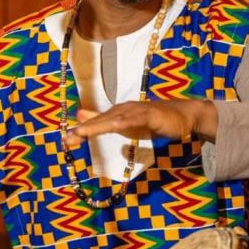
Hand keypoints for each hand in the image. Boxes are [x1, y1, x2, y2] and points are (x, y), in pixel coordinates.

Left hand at [62, 99, 216, 145]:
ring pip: (113, 119)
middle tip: (66, 139)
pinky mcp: (150, 115)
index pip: (96, 122)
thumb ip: (107, 122)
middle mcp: (124, 109)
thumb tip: (83, 117)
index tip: (65, 140)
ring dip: (96, 126)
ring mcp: (137, 111)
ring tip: (81, 133)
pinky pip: (135, 120)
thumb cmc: (154, 120)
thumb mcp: (127, 124)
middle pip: (101, 120)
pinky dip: (122, 123)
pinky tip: (113, 127)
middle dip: (83, 130)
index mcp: (118, 113)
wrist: (183, 115)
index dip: (81, 130)